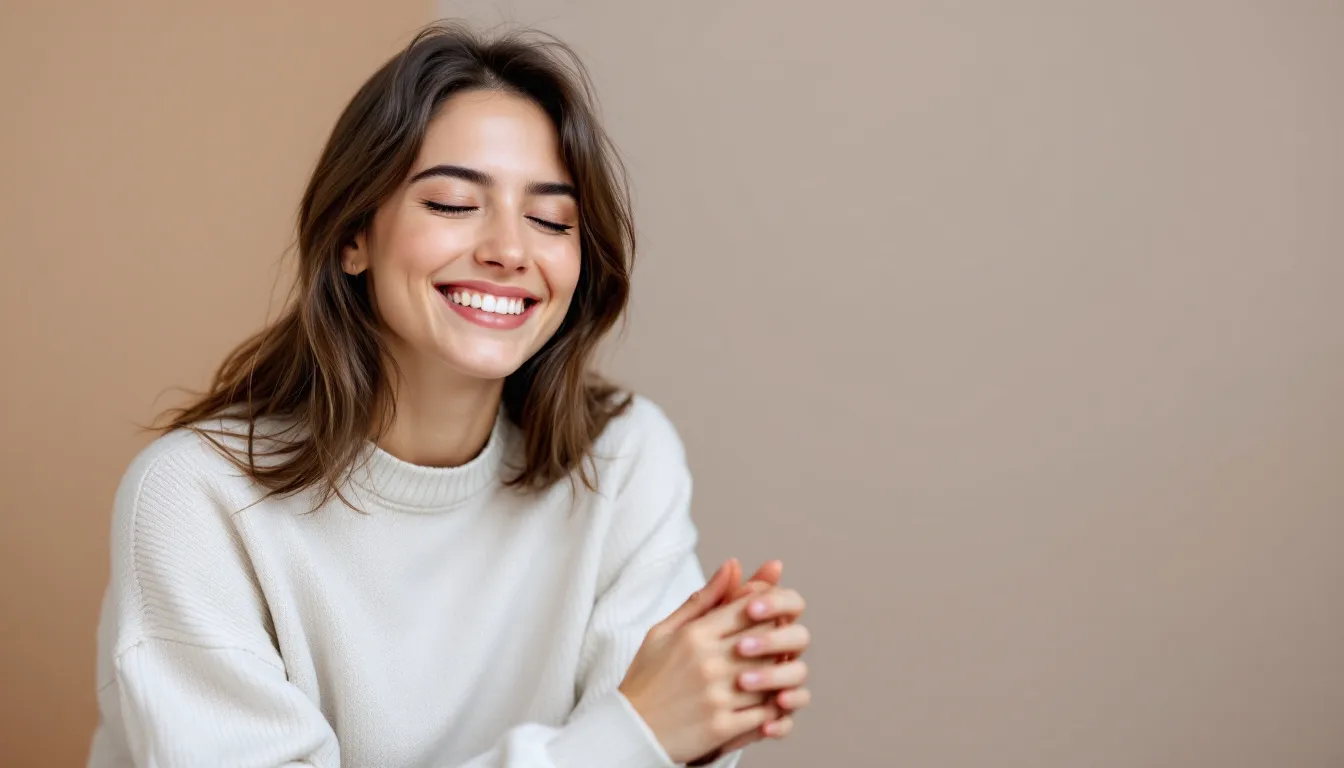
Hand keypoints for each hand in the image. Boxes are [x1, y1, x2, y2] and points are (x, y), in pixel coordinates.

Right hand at [619, 560, 803, 762]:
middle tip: (778, 644)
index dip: (768, 610)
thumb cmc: (647, 678)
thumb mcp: (664, 631)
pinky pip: (765, 713)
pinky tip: (769, 704)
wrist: (629, 732)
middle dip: (777, 639)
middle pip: (767, 637)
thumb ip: (702, 600)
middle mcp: (708, 662)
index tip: (768, 617)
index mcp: (695, 635)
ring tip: (775, 674)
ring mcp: (716, 695)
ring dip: (779, 674)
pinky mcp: (721, 726)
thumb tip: (733, 565)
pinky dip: (774, 708)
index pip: (750, 608)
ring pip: (771, 675)